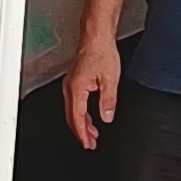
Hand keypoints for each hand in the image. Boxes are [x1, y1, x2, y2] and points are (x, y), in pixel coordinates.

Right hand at [65, 27, 123, 149]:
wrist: (96, 35)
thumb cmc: (101, 51)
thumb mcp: (110, 80)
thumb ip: (108, 102)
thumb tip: (106, 117)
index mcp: (76, 90)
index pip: (77, 119)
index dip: (82, 134)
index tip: (88, 144)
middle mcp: (70, 88)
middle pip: (71, 117)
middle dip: (81, 132)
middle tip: (90, 143)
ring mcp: (70, 83)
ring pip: (72, 110)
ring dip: (81, 123)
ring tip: (92, 133)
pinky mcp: (74, 79)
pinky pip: (74, 101)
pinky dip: (81, 112)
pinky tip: (88, 115)